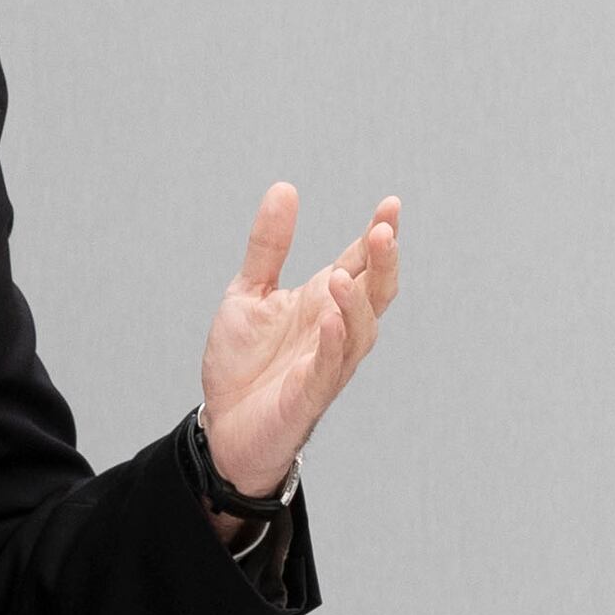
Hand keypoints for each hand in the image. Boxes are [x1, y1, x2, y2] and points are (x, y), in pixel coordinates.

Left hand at [197, 184, 400, 498]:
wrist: (223, 425)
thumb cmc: (244, 363)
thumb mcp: (248, 292)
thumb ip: (269, 245)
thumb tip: (285, 189)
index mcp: (324, 302)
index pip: (361, 264)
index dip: (379, 236)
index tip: (390, 205)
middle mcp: (335, 331)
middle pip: (376, 294)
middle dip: (384, 264)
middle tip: (384, 231)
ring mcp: (327, 364)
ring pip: (360, 332)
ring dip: (355, 303)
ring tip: (341, 275)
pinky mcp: (308, 396)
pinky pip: (328, 368)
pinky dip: (332, 343)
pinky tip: (328, 318)